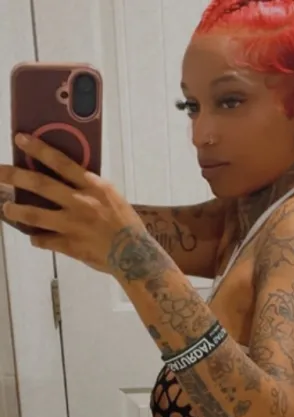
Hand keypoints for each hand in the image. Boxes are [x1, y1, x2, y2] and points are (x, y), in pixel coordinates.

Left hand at [0, 134, 145, 272]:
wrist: (135, 255)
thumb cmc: (127, 225)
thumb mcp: (112, 196)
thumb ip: (90, 187)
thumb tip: (70, 178)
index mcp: (93, 187)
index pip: (61, 162)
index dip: (39, 149)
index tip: (20, 139)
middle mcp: (80, 203)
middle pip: (41, 185)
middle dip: (15, 176)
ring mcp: (73, 225)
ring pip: (36, 215)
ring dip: (17, 211)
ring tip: (6, 209)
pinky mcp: (70, 246)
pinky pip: (45, 241)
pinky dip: (37, 238)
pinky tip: (34, 237)